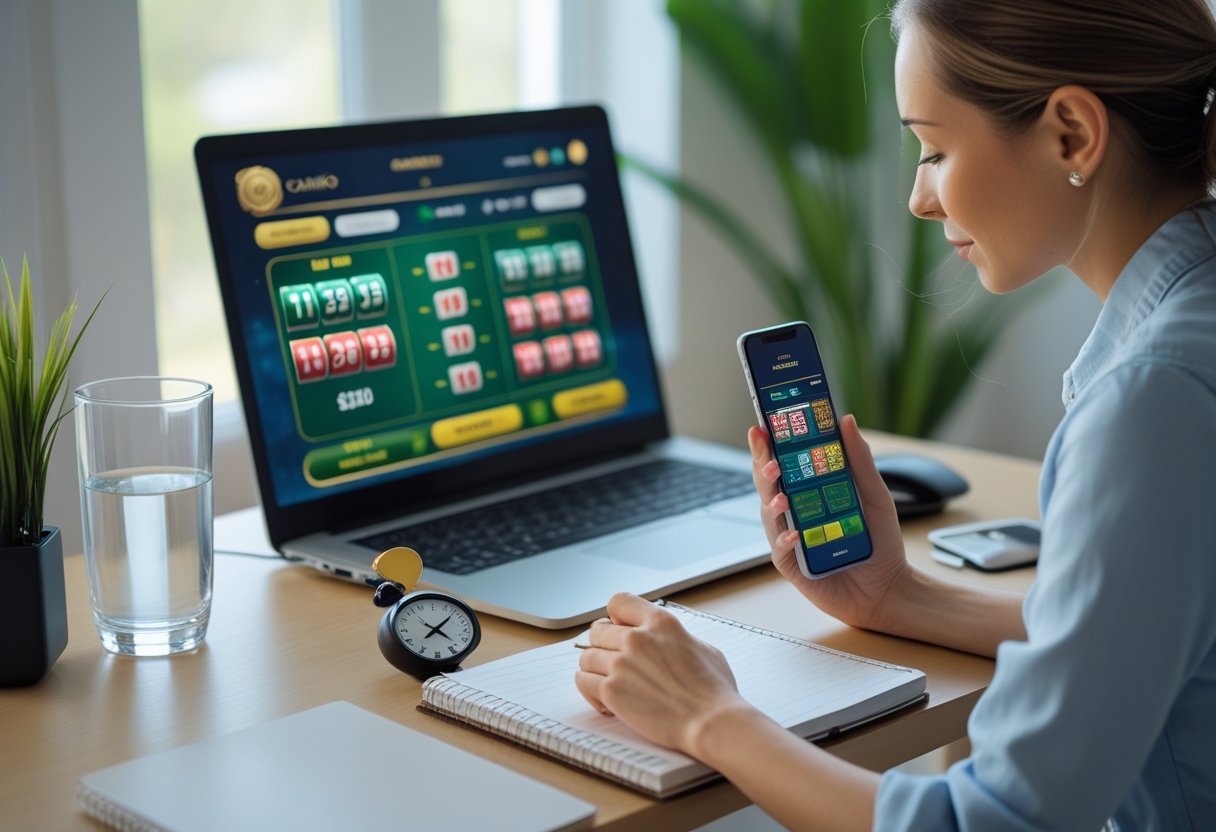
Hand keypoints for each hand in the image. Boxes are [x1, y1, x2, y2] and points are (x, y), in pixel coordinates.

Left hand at [574, 593, 751, 756]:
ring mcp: (621, 664)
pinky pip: (583, 681)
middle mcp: (637, 639)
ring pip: (586, 657)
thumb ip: (675, 638)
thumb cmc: (714, 691)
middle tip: (613, 661)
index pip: (619, 601)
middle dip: (603, 646)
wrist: (710, 722)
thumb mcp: (702, 648)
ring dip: (595, 670)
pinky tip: (605, 701)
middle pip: (597, 630)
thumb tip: (664, 642)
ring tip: (610, 683)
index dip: (616, 616)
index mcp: (661, 623)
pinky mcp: (611, 690)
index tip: (619, 628)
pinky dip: (590, 690)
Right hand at [748, 415, 911, 631]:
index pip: (783, 463)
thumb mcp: (875, 494)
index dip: (769, 446)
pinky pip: (780, 549)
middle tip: (770, 458)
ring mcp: (789, 538)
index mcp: (809, 492)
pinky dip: (785, 539)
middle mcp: (795, 512)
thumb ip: (859, 459)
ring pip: (769, 514)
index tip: (761, 428)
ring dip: (773, 502)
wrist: (888, 588)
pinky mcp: (791, 565)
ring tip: (783, 494)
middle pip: (769, 485)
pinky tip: (794, 534)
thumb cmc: (880, 542)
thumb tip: (846, 421)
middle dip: (764, 468)